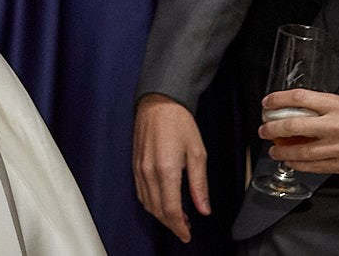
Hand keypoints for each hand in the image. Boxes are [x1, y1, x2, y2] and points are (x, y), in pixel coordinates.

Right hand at [133, 94, 210, 243]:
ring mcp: (139, 168)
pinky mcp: (135, 164)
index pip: (171, 209)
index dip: (179, 226)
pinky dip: (151, 203)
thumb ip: (199, 184)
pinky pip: (140, 192)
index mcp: (166, 170)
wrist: (158, 103)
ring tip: (177, 217)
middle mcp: (149, 172)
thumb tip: (203, 208)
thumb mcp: (197, 153)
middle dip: (171, 224)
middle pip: (157, 210)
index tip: (187, 234)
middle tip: (185, 229)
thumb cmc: (179, 123)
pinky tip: (162, 202)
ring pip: (147, 203)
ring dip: (160, 215)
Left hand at [260, 89, 338, 178]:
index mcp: (338, 105)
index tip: (267, 102)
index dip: (278, 99)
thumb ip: (332, 106)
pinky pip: (317, 167)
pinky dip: (301, 165)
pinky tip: (293, 163)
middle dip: (273, 128)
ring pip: (302, 152)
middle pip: (293, 125)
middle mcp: (336, 126)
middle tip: (264, 130)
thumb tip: (311, 109)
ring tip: (274, 150)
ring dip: (283, 152)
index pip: (299, 98)